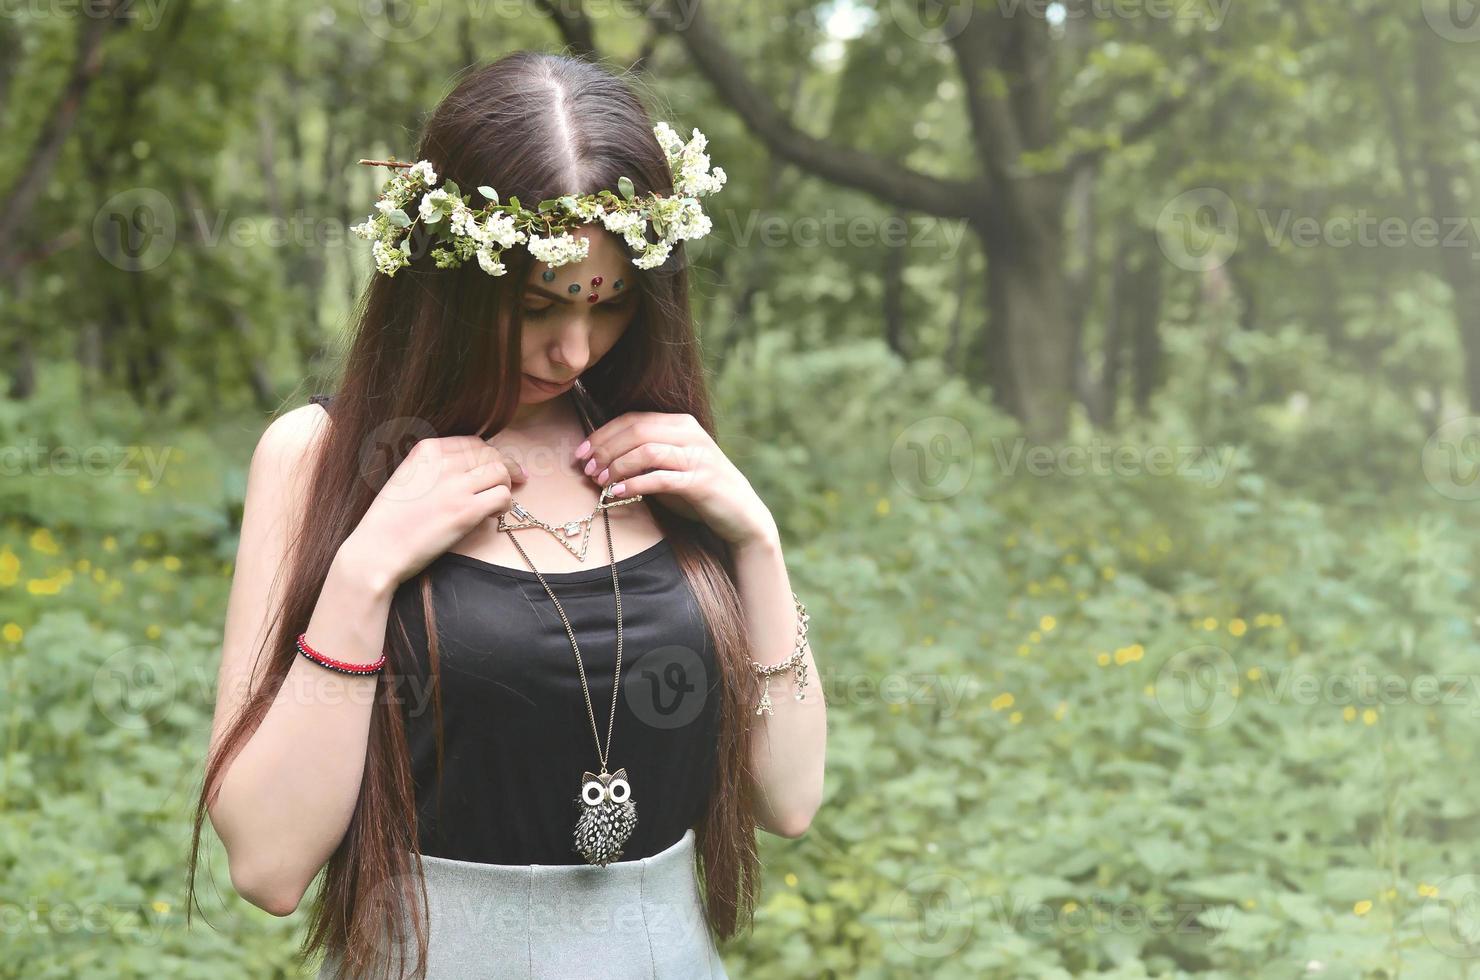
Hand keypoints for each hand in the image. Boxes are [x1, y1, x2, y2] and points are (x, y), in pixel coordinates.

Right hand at [345, 433, 527, 586]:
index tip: (496, 468)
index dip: (489, 456)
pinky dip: (504, 506)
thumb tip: (468, 468)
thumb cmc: (388, 520)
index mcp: (427, 450)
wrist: (377, 549)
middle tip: (507, 485)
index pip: (473, 443)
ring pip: (501, 471)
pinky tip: (492, 515)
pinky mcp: (465, 511)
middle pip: (491, 454)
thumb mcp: (406, 477)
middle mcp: (443, 462)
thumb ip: (434, 467)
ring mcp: (455, 485)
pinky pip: (503, 496)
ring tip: (494, 503)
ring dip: (505, 487)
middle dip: (503, 469)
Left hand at [575, 412, 776, 548]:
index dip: (602, 434)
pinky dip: (636, 485)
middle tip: (588, 469)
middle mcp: (690, 434)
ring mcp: (698, 456)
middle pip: (637, 430)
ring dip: (618, 466)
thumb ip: (643, 458)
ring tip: (601, 482)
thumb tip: (599, 460)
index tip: (581, 453)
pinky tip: (619, 494)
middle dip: (606, 449)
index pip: (632, 419)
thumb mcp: (670, 467)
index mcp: (680, 424)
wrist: (741, 515)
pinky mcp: (701, 481)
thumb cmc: (698, 491)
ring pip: (647, 450)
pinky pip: (661, 478)